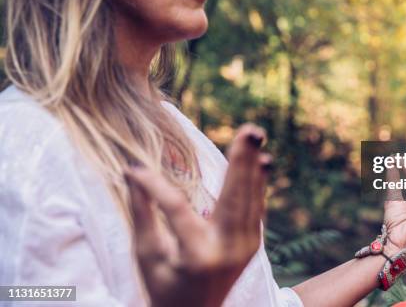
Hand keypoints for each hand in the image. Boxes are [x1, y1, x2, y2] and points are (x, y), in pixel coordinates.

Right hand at [125, 124, 270, 306]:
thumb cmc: (165, 288)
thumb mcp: (148, 256)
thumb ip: (141, 215)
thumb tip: (131, 173)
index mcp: (196, 256)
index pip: (176, 209)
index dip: (154, 185)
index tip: (133, 169)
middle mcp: (226, 250)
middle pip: (234, 198)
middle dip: (242, 161)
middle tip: (250, 130)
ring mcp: (245, 247)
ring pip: (250, 199)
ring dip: (253, 166)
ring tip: (256, 135)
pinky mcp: (252, 244)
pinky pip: (255, 207)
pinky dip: (257, 183)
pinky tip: (261, 161)